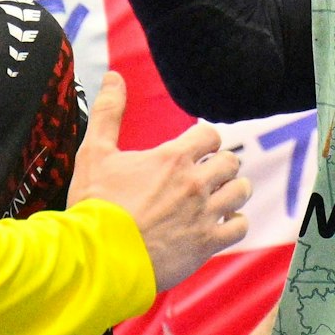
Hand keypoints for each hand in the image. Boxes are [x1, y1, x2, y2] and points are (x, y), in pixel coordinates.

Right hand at [69, 73, 250, 290]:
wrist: (100, 258)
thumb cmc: (96, 206)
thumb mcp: (94, 152)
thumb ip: (108, 112)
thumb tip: (113, 76)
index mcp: (173, 158)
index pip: (210, 136)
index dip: (205, 141)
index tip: (197, 149)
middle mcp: (195, 183)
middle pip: (230, 162)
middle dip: (222, 165)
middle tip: (209, 174)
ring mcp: (204, 214)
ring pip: (240, 191)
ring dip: (232, 191)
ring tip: (219, 196)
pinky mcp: (207, 243)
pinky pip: (239, 226)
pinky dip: (235, 222)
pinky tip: (222, 223)